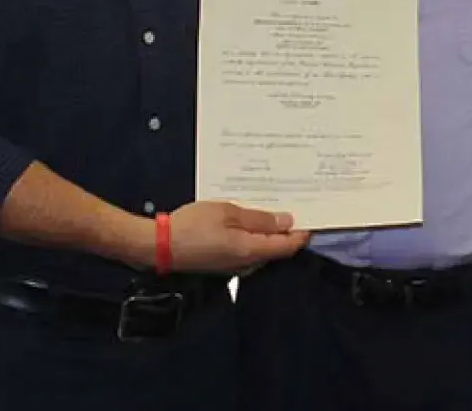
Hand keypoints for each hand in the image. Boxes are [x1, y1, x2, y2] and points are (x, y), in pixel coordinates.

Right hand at [163, 200, 308, 273]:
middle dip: (287, 230)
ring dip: (269, 232)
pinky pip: (247, 250)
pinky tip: (249, 221)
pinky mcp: (223, 264)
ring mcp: (234, 266)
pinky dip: (253, 236)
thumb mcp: (228, 213)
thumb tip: (287, 221)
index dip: (302, 232)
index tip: (313, 215)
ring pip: (262, 250)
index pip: (288, 246)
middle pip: (277, 249)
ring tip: (272, 209)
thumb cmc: (193, 225)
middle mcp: (248, 264)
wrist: (159, 245)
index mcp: (252, 251)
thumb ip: (259, 219)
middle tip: (294, 205)